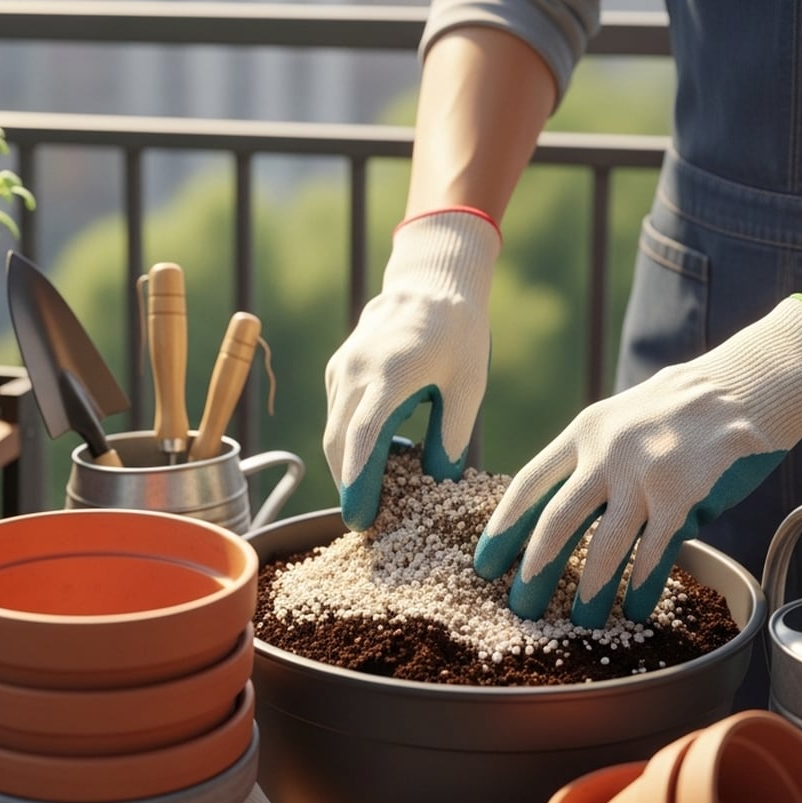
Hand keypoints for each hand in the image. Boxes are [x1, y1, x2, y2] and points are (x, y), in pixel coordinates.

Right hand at [324, 208, 498, 530]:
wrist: (431, 282)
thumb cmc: (458, 333)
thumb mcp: (468, 386)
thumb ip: (451, 436)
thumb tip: (439, 482)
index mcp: (389, 375)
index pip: (362, 441)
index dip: (357, 485)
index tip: (362, 520)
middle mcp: (355, 372)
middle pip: (338, 444)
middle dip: (348, 485)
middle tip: (368, 520)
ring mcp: (342, 369)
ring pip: (333, 432)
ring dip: (348, 466)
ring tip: (375, 494)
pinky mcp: (339, 369)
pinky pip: (337, 415)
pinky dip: (350, 442)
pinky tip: (381, 455)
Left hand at [473, 295, 801, 626]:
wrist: (746, 385)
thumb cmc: (678, 409)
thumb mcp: (618, 418)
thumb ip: (587, 459)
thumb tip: (551, 511)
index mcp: (583, 431)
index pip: (529, 485)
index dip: (503, 528)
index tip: (484, 564)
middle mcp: (607, 453)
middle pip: (557, 522)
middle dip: (534, 570)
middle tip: (520, 606)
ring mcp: (646, 476)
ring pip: (604, 548)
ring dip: (590, 591)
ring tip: (580, 622)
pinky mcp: (684, 498)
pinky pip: (654, 554)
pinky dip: (641, 587)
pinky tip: (633, 610)